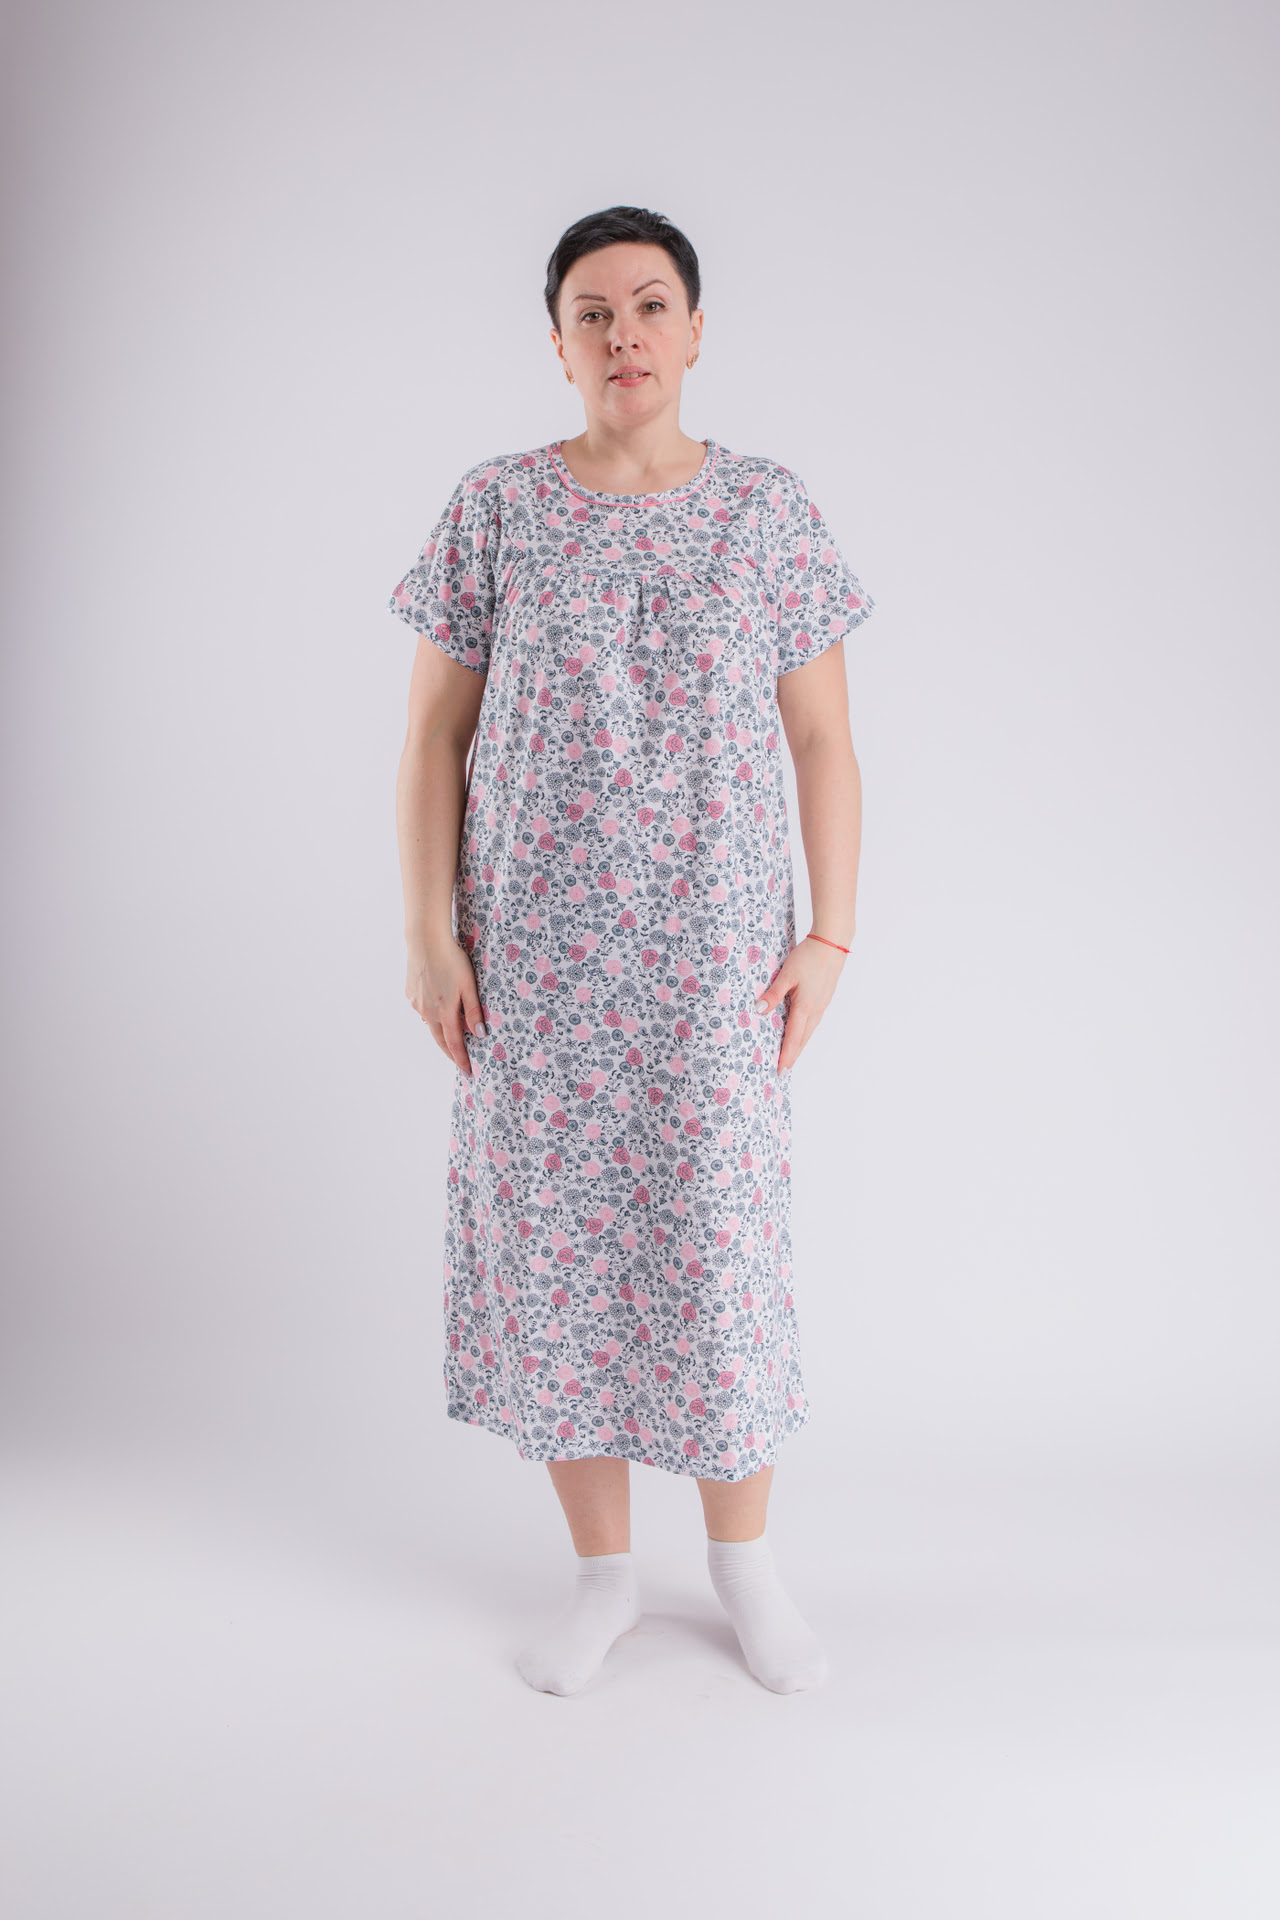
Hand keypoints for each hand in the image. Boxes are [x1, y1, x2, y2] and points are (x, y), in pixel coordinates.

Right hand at [406, 936, 485, 1078]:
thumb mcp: (469, 985)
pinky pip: (423, 1010)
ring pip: (431, 1024)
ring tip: (451, 1036)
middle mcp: (428, 1012)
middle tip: (460, 1062)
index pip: (455, 1044)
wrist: (425, 940)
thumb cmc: (452, 960)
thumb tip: (479, 1034)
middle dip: (451, 1052)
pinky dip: (432, 1014)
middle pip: (440, 1040)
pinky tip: (438, 1008)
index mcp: (445, 1012)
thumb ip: (474, 1011)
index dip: (462, 1060)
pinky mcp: (410, 993)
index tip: (468, 1072)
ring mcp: (416, 1003)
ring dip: (441, 1032)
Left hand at [754, 935, 847, 1072]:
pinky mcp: (825, 997)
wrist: (832, 943)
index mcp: (805, 1007)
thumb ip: (773, 994)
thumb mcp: (787, 975)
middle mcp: (816, 1010)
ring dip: (799, 1045)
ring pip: (809, 1031)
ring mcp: (822, 1004)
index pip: (793, 1038)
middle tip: (783, 1069)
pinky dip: (805, 1032)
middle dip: (793, 1055)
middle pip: (802, 1039)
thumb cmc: (809, 957)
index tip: (780, 1070)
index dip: (786, 1055)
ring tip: (791, 1055)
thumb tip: (759, 1010)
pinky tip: (801, 1031)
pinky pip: (813, 1021)